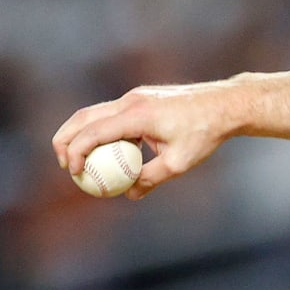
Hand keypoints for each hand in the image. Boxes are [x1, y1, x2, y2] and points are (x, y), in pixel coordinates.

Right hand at [52, 82, 240, 200]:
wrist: (226, 105)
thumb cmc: (205, 133)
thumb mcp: (180, 163)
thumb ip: (151, 178)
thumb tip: (130, 194)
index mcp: (138, 115)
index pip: (94, 133)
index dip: (76, 152)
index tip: (74, 173)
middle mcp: (132, 100)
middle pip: (84, 117)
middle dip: (65, 140)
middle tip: (64, 165)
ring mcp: (136, 96)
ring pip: (95, 112)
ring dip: (80, 133)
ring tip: (78, 158)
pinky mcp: (142, 97)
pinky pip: (112, 113)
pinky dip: (101, 129)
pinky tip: (106, 150)